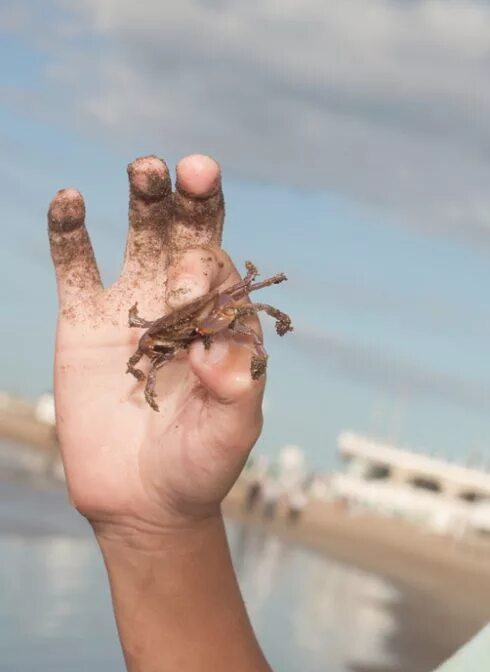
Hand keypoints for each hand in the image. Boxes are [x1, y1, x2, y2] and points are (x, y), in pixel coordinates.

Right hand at [48, 155, 265, 541]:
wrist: (145, 500)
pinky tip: (71, 200)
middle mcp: (182, 304)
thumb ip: (235, 388)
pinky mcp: (83, 322)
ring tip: (146, 167)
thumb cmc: (202, 464)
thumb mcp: (233, 430)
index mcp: (224, 321)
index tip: (188, 283)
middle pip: (189, 237)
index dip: (208, 265)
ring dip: (145, 199)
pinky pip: (76, 267)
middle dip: (194, 202)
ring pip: (139, 237)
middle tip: (195, 168)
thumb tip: (214, 348)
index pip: (223, 272)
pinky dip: (70, 233)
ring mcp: (133, 308)